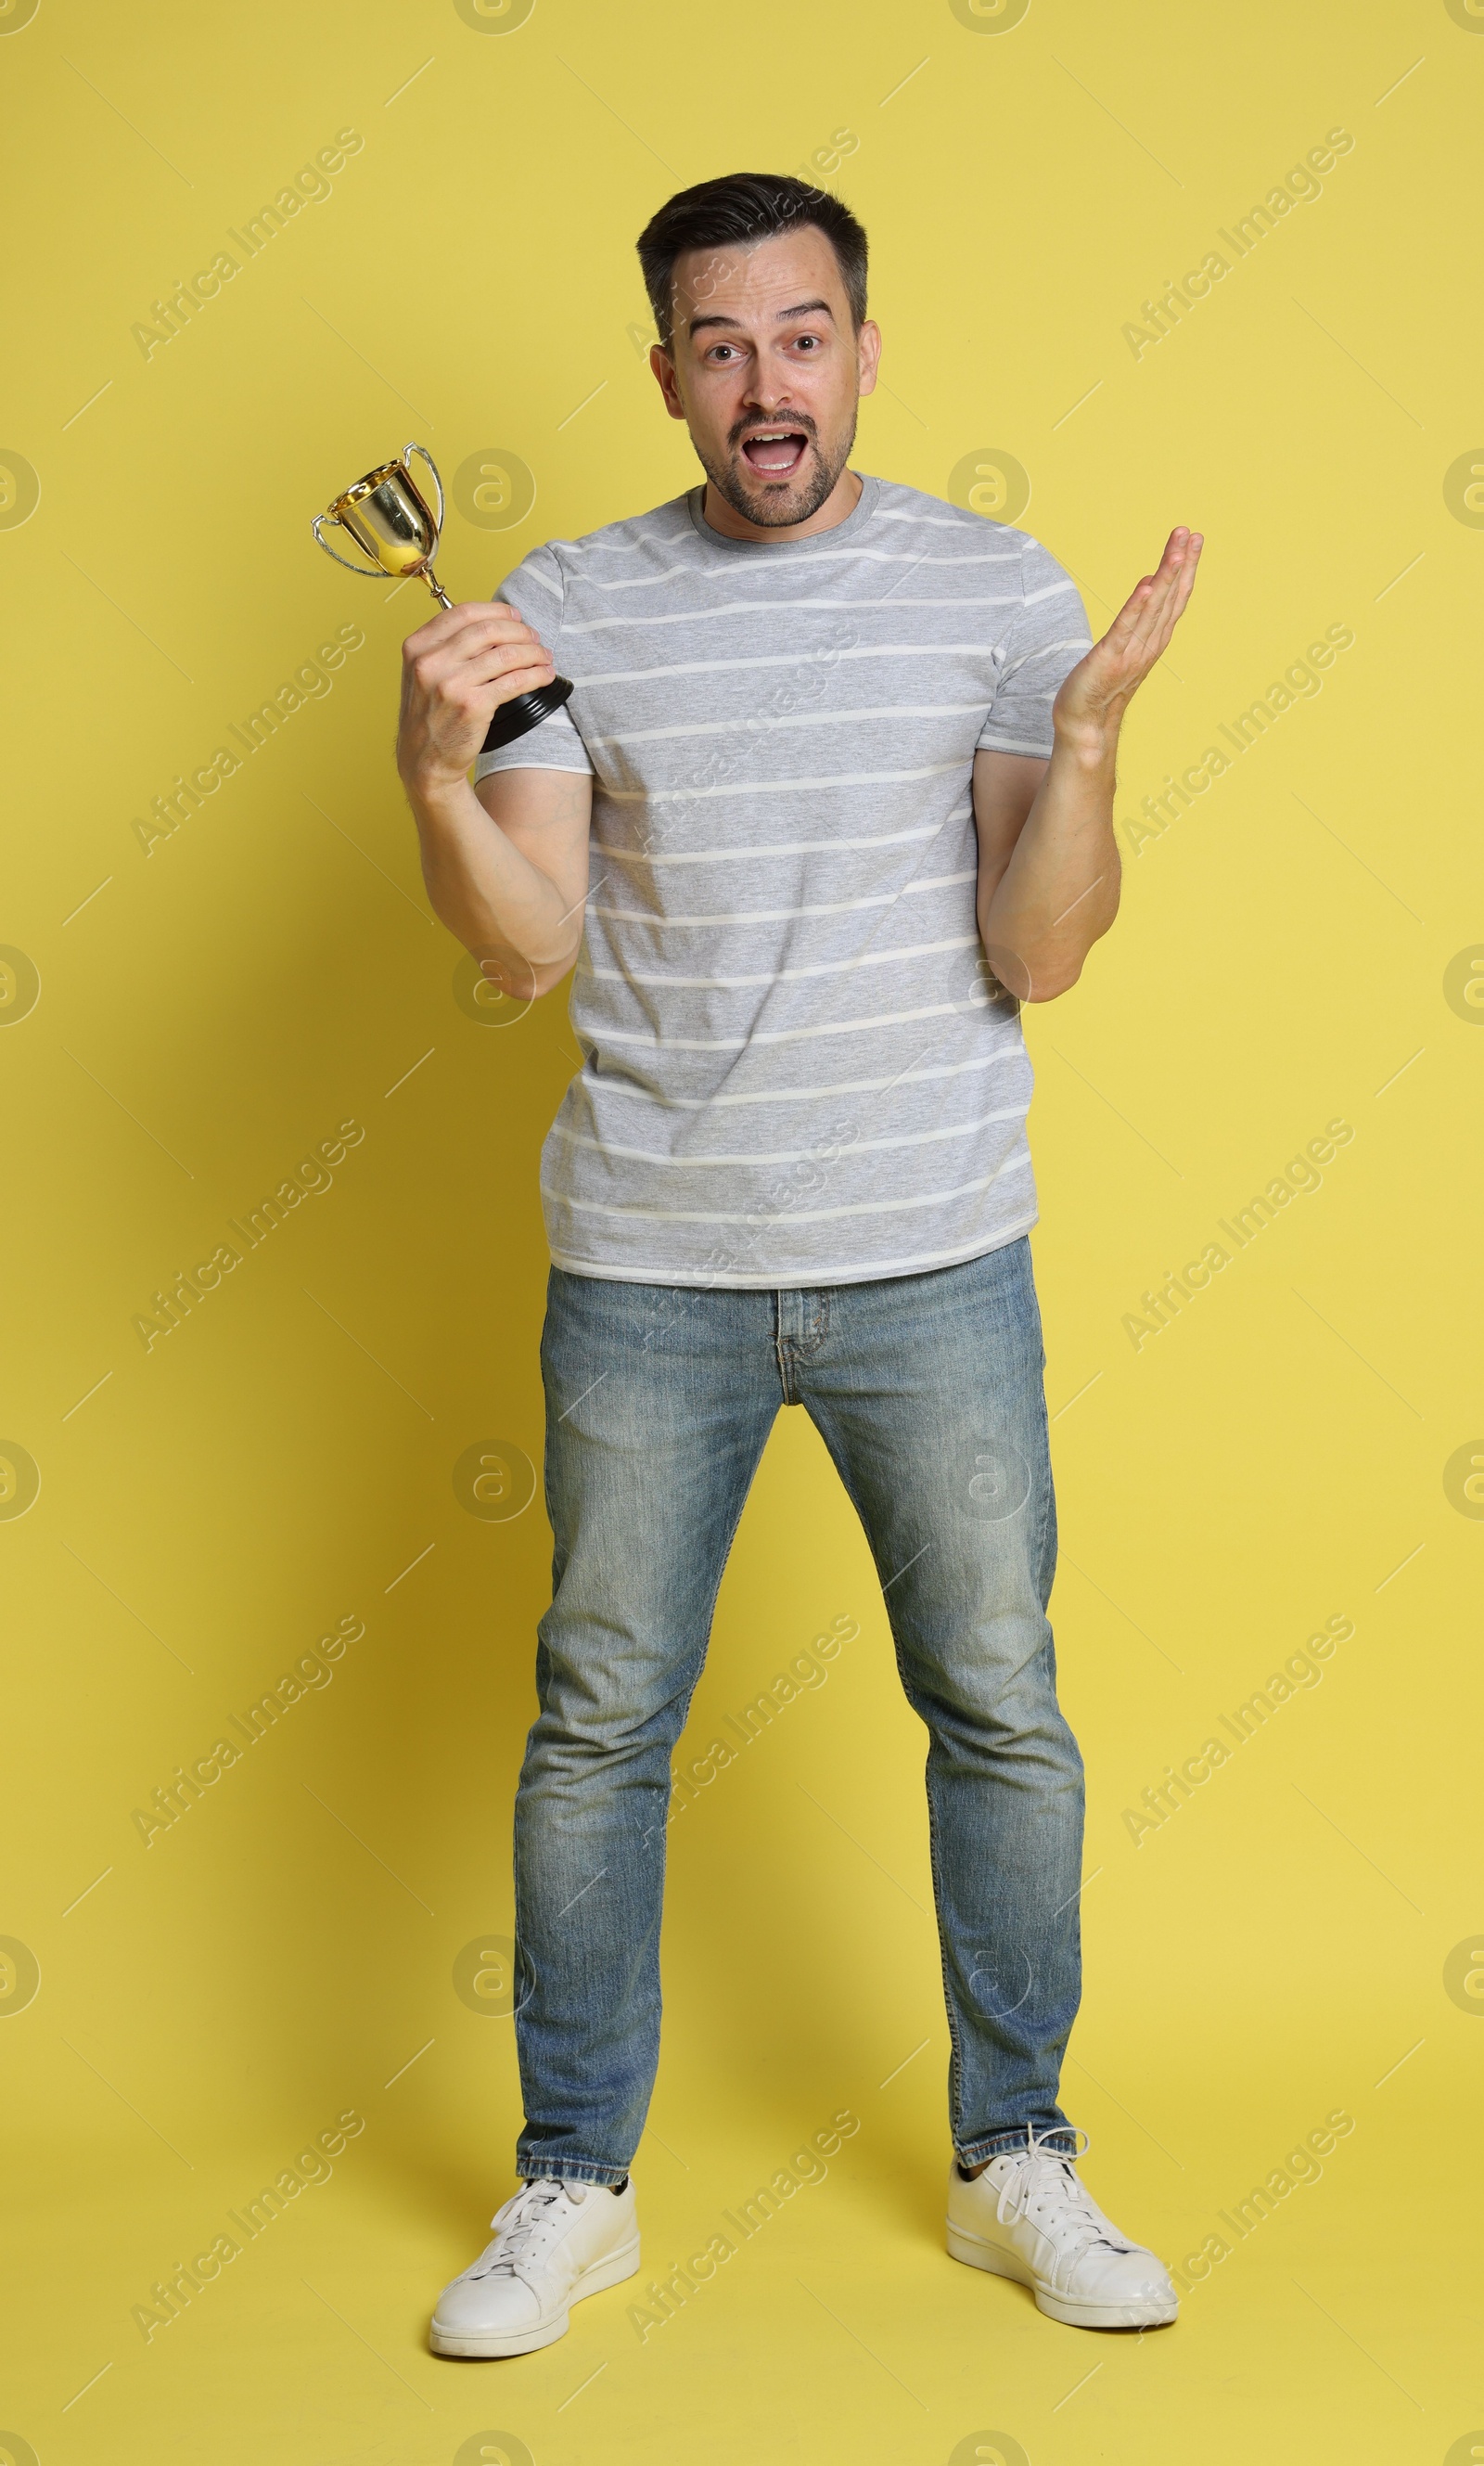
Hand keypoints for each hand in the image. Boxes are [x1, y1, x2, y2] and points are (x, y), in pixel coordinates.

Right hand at [396, 601, 556, 790]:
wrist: (423, 761)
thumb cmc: (429, 716)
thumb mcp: (421, 674)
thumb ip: (445, 647)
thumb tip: (492, 625)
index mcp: (417, 647)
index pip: (463, 613)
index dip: (496, 611)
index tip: (515, 616)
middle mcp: (431, 662)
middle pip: (488, 630)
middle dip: (519, 631)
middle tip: (534, 638)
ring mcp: (451, 684)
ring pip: (506, 654)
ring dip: (533, 653)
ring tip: (545, 657)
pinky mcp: (473, 706)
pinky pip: (514, 682)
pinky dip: (536, 676)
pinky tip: (545, 676)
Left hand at [1052, 527, 1202, 745]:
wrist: (1084, 721)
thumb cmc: (1102, 682)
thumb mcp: (1126, 644)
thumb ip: (1141, 618)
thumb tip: (1150, 584)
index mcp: (1155, 639)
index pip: (1176, 597)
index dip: (1187, 567)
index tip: (1195, 539)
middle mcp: (1149, 643)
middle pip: (1170, 597)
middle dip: (1181, 563)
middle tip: (1192, 533)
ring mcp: (1132, 651)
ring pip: (1154, 608)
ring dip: (1166, 578)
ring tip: (1177, 551)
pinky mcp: (1110, 657)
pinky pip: (1126, 627)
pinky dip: (1137, 606)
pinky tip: (1148, 585)